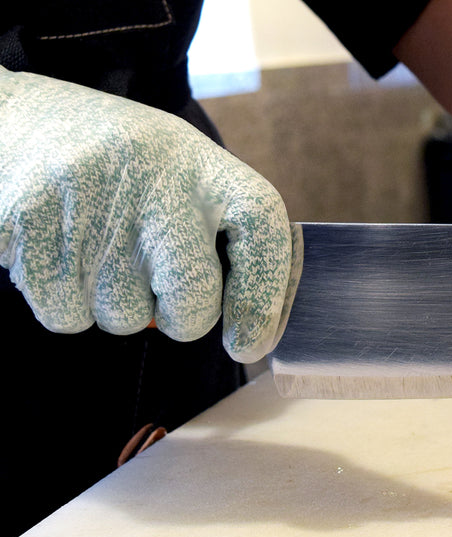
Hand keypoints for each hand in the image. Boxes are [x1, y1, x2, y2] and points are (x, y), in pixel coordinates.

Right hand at [0, 67, 295, 362]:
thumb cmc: (118, 164)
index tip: (250, 342)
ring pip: (125, 319)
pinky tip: (62, 252)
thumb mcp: (182, 172)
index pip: (263, 229)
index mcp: (203, 164)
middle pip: (192, 300)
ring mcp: (89, 201)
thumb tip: (252, 333)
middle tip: (164, 295)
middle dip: (183, 320)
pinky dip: (65, 303)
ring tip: (98, 247)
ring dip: (115, 306)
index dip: (265, 297)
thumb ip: (221, 238)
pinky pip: (66, 316)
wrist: (16, 117)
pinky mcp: (28, 223)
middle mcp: (153, 179)